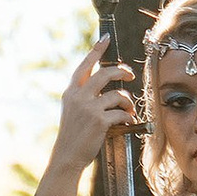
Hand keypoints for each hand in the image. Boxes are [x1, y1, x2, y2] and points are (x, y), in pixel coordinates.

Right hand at [53, 41, 137, 181]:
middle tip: (129, 76)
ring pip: (117, 94)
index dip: (96, 50)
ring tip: (128, 109)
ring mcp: (88, 108)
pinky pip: (121, 112)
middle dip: (121, 72)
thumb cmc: (73, 135)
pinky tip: (126, 123)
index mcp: (71, 92)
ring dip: (127, 101)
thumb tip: (107, 86)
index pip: (85, 65)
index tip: (106, 38)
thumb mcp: (73, 110)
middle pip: (105, 73)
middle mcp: (78, 96)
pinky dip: (127, 117)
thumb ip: (84, 96)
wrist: (67, 156)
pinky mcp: (99, 120)